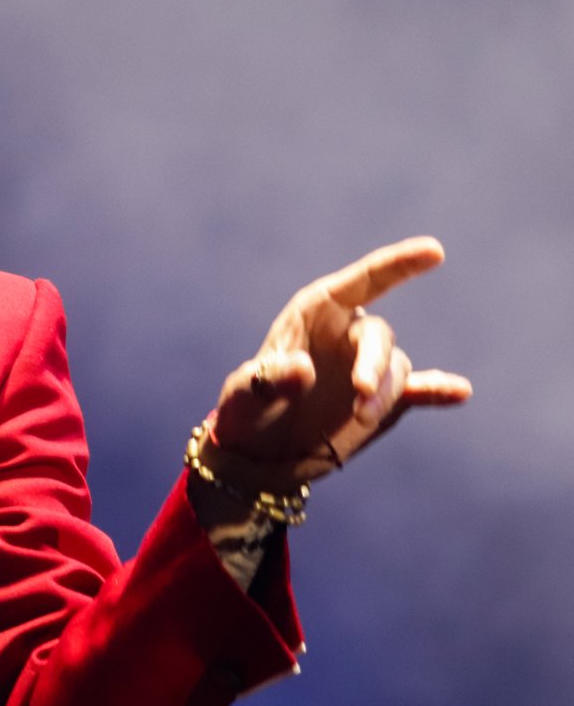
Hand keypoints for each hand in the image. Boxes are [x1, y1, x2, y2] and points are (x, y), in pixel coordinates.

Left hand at [208, 237, 471, 485]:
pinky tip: (460, 392)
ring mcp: (367, 367)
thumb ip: (270, 380)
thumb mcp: (245, 394)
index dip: (398, 264)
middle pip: (379, 335)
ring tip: (362, 416)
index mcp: (315, 313)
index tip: (434, 252)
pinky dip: (439, 391)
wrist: (259, 453)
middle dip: (374, 363)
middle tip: (362, 394)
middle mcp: (346, 333)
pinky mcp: (383, 402)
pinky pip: (418, 391)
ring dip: (384, 392)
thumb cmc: (247, 410)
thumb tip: (303, 369)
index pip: (363, 281)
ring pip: (394, 369)